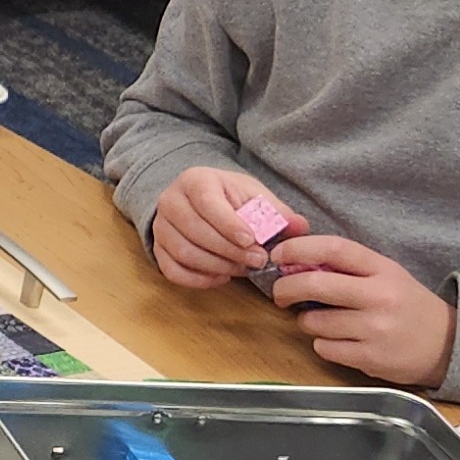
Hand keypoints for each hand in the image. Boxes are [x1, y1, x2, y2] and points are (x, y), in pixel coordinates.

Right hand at [151, 165, 301, 288]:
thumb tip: (300, 226)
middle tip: (258, 261)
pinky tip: (222, 276)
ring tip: (243, 268)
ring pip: (184, 252)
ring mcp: (161, 226)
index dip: (229, 224)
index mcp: (195, 180)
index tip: (252, 241)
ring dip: (217, 265)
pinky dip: (198, 279)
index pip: (207, 203)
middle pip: (194, 231)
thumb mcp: (254, 195)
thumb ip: (276, 212)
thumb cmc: (229, 197)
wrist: (198, 200)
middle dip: (229, 250)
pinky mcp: (158, 248)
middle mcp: (171, 201)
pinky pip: (172, 270)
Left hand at [268, 234, 453, 388]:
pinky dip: (322, 344)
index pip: (335, 248)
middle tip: (281, 293)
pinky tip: (339, 341)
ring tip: (321, 321)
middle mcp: (379, 296)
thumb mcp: (387, 276)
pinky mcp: (371, 357)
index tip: (279, 255)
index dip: (299, 248)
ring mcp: (375, 328)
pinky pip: (324, 348)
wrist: (450, 345)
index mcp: (383, 269)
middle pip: (315, 285)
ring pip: (314, 321)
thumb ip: (348, 268)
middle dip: (286, 288)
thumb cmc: (408, 306)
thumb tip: (296, 263)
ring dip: (306, 321)